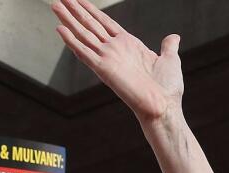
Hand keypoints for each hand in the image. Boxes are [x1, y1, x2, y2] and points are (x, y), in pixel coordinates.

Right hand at [52, 0, 183, 121]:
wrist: (164, 107)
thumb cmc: (168, 89)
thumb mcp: (170, 60)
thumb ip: (168, 47)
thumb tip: (174, 37)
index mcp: (129, 45)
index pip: (104, 23)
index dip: (91, 10)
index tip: (79, 0)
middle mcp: (115, 50)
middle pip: (90, 25)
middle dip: (75, 11)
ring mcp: (108, 59)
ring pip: (83, 34)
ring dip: (69, 19)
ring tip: (55, 5)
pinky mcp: (104, 69)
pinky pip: (84, 52)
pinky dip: (72, 41)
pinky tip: (60, 29)